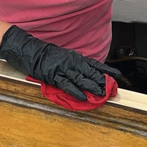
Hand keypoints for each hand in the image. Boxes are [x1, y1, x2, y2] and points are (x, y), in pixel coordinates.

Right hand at [0, 25, 121, 100]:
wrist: (28, 50)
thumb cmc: (45, 54)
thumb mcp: (63, 56)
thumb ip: (74, 63)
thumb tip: (86, 71)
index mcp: (74, 57)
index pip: (94, 64)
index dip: (106, 70)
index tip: (117, 75)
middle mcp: (71, 62)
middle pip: (90, 72)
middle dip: (101, 81)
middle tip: (112, 89)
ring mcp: (62, 69)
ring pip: (81, 79)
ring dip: (92, 87)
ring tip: (101, 94)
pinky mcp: (53, 75)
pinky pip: (66, 85)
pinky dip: (75, 91)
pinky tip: (82, 97)